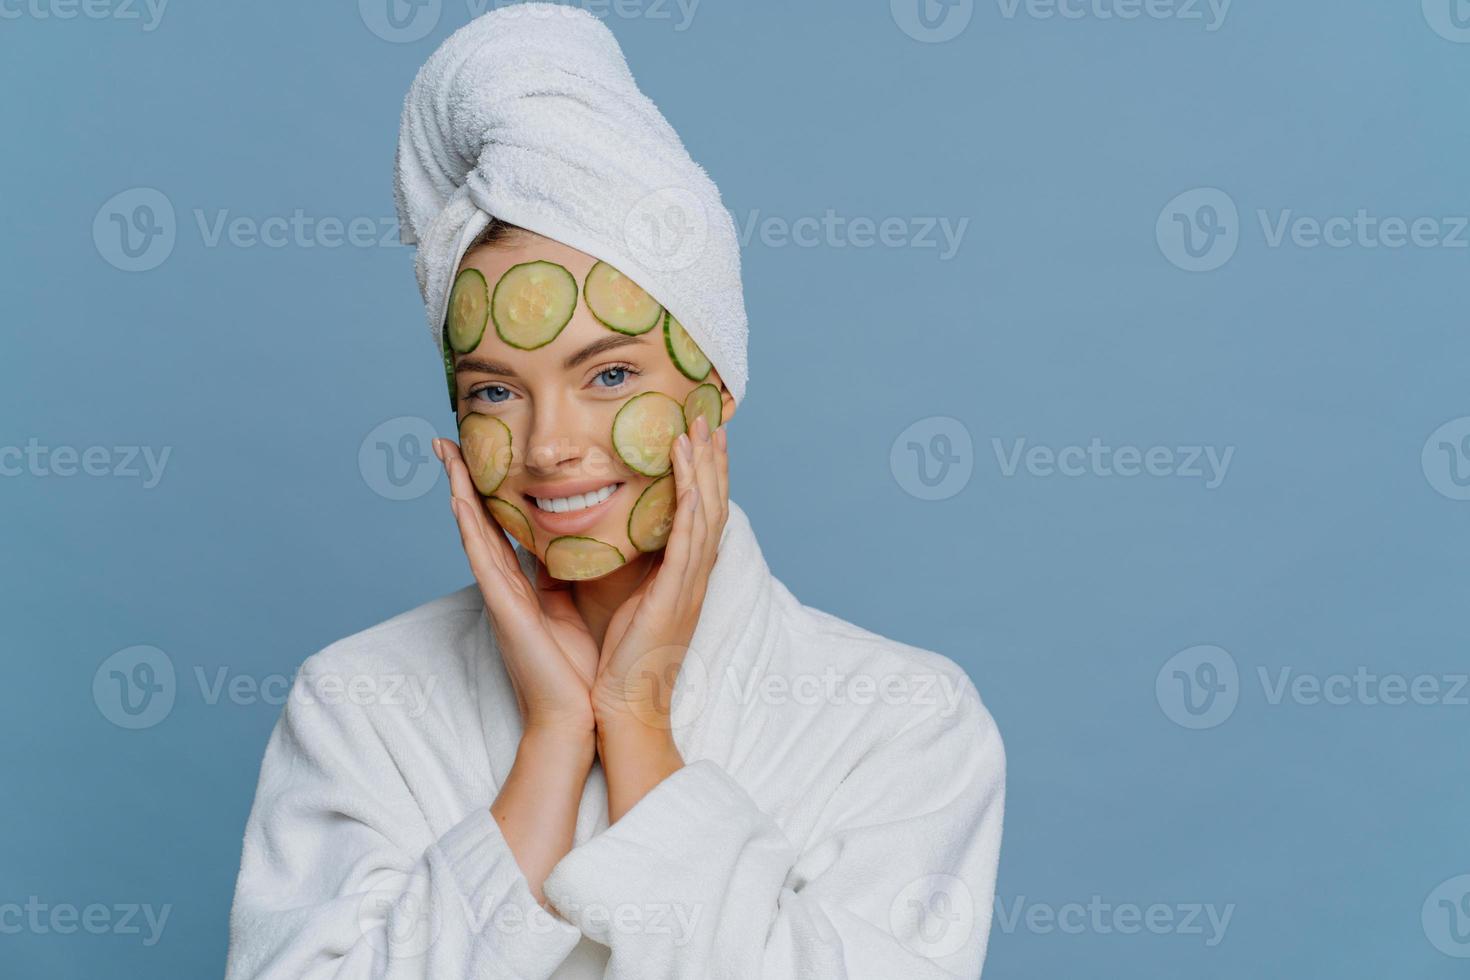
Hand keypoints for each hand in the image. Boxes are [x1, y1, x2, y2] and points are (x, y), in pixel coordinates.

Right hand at [435, 437, 599, 739]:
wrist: (578, 714)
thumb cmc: (581, 668)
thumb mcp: (578, 608)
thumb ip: (571, 576)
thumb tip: (582, 544)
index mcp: (526, 583)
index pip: (503, 525)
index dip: (488, 489)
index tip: (479, 451)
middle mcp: (507, 584)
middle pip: (478, 521)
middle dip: (461, 480)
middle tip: (446, 439)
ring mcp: (501, 596)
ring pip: (473, 532)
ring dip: (457, 492)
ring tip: (446, 454)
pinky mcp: (505, 610)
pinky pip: (484, 561)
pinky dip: (470, 529)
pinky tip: (458, 500)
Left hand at [591, 415, 729, 731]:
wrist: (623, 709)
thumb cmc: (616, 663)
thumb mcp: (619, 602)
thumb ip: (619, 566)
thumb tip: (597, 534)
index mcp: (681, 576)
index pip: (699, 512)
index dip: (702, 472)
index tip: (697, 435)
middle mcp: (693, 576)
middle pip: (713, 503)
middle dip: (711, 458)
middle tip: (709, 415)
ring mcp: (689, 585)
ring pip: (707, 513)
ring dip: (705, 468)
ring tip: (699, 428)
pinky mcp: (675, 596)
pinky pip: (690, 542)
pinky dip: (692, 505)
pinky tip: (689, 476)